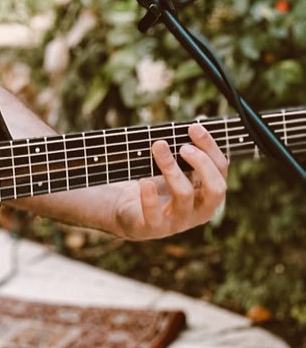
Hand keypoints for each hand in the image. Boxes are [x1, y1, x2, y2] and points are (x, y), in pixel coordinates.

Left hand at [113, 122, 228, 240]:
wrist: (128, 212)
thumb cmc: (156, 187)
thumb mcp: (174, 167)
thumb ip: (187, 149)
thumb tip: (201, 120)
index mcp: (207, 193)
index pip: (220, 170)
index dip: (210, 148)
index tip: (193, 127)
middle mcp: (198, 210)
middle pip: (216, 189)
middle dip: (202, 165)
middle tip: (183, 146)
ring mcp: (178, 221)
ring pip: (184, 196)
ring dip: (171, 168)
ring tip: (158, 147)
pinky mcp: (153, 227)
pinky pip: (155, 215)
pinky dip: (150, 197)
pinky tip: (145, 181)